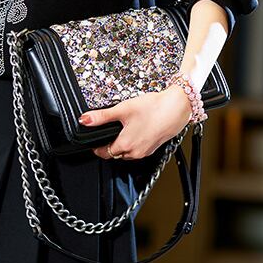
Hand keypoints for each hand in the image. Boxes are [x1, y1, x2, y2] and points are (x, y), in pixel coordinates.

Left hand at [79, 83, 193, 160]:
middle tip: (107, 136)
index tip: (94, 143)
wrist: (177, 107)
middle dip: (110, 147)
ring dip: (123, 146)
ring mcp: (146, 151)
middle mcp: (135, 152)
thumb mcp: (123, 109)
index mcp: (126, 145)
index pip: (105, 153)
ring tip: (122, 132)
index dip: (98, 148)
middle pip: (116, 155)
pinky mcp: (154, 147)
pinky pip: (139, 150)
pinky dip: (134, 144)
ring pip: (128, 154)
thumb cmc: (153, 108)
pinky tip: (136, 131)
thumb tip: (85, 120)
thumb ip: (102, 116)